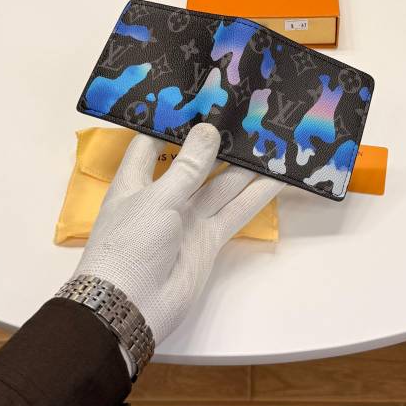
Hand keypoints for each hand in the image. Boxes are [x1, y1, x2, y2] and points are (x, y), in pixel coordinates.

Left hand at [73, 124, 278, 344]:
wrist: (129, 307)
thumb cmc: (129, 246)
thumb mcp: (156, 199)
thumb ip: (187, 167)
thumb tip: (208, 130)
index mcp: (136, 181)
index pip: (152, 143)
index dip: (172, 122)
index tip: (199, 98)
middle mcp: (163, 196)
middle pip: (195, 163)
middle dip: (219, 142)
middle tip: (249, 115)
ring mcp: (188, 219)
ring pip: (222, 186)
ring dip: (245, 166)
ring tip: (272, 139)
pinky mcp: (208, 240)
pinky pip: (235, 212)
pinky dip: (256, 197)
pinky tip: (277, 177)